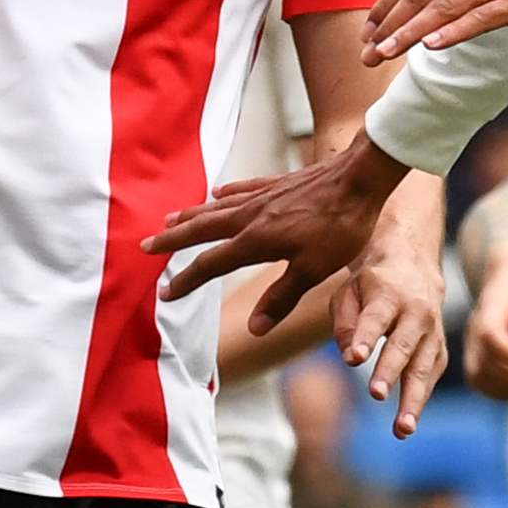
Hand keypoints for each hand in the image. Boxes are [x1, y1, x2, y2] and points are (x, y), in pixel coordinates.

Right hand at [157, 140, 447, 432]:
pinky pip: (244, 188)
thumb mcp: (314, 271)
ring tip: (170, 219)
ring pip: (217, 207)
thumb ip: (282, 298)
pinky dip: (227, 193)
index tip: (165, 294)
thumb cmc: (342, 227)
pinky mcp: (280, 183)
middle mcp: (252, 216)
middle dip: (172, 239)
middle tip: (145, 246)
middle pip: (202, 229)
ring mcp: (264, 196)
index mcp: (256, 241)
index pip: (211, 264)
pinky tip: (218, 192)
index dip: (186, 280)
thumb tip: (254, 329)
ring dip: (191, 215)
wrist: (362, 177)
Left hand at [363, 0, 507, 65]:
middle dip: (386, 25)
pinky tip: (430, 48)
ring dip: (406, 34)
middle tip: (366, 55)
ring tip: (384, 56)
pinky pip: (477, 18)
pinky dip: (450, 32)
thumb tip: (425, 3)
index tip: (368, 33)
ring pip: (439, 8)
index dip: (383, 6)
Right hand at [456, 244, 507, 400]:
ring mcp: (473, 344)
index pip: (490, 333)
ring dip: (503, 389)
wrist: (505, 277)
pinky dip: (498, 392)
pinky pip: (478, 381)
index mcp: (492, 308)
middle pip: (481, 361)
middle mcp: (476, 328)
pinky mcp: (476, 355)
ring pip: (476, 376)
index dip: (507, 352)